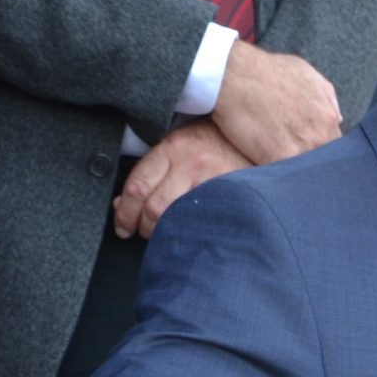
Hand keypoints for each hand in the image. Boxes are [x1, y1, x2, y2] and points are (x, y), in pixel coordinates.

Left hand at [114, 120, 251, 237]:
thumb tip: (122, 204)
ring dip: (165, 234)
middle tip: (143, 233)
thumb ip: (151, 172)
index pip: (137, 187)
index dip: (124, 213)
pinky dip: (190, 234)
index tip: (123, 226)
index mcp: (172, 148)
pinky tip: (189, 236)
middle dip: (143, 227)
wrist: (254, 139)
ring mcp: (212, 181)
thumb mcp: (178, 147)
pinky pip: (202, 222)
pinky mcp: (230, 194)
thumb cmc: (213, 144)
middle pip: (154, 208)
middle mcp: (190, 163)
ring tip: (166, 236)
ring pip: (176, 218)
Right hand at [211, 39, 340, 166]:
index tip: (305, 150)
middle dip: (308, 161)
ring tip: (279, 167)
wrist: (233, 73)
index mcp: (328, 118)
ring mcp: (300, 149)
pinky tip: (266, 170)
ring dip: (294, 171)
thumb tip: (337, 119)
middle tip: (291, 158)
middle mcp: (320, 136)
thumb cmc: (267, 70)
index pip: (333, 147)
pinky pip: (282, 176)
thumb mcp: (306, 74)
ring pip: (304, 171)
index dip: (319, 150)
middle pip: (321, 162)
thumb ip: (326, 98)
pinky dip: (275, 175)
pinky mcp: (277, 159)